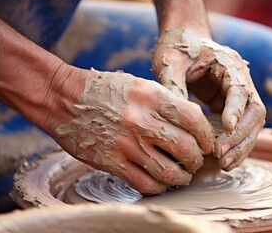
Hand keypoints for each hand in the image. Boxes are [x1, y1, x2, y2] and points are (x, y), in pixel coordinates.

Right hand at [47, 67, 213, 194]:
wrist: (64, 98)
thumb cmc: (106, 89)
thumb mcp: (140, 85)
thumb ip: (166, 103)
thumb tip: (194, 124)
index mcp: (151, 96)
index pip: (194, 119)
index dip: (206, 135)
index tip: (207, 144)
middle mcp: (141, 120)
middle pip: (186, 148)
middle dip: (197, 159)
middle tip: (196, 161)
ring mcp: (126, 144)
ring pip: (169, 172)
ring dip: (182, 177)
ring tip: (182, 174)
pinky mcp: (112, 162)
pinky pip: (146, 183)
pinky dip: (160, 187)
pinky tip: (161, 182)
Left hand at [152, 29, 265, 170]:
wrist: (181, 40)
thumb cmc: (176, 48)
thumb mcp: (170, 63)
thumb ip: (173, 87)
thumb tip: (177, 121)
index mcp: (229, 64)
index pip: (241, 89)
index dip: (236, 109)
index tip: (227, 128)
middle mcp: (240, 79)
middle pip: (255, 111)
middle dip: (240, 136)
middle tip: (221, 156)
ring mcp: (237, 94)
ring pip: (251, 124)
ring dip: (240, 145)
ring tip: (224, 165)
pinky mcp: (229, 106)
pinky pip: (238, 128)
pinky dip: (234, 144)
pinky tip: (223, 161)